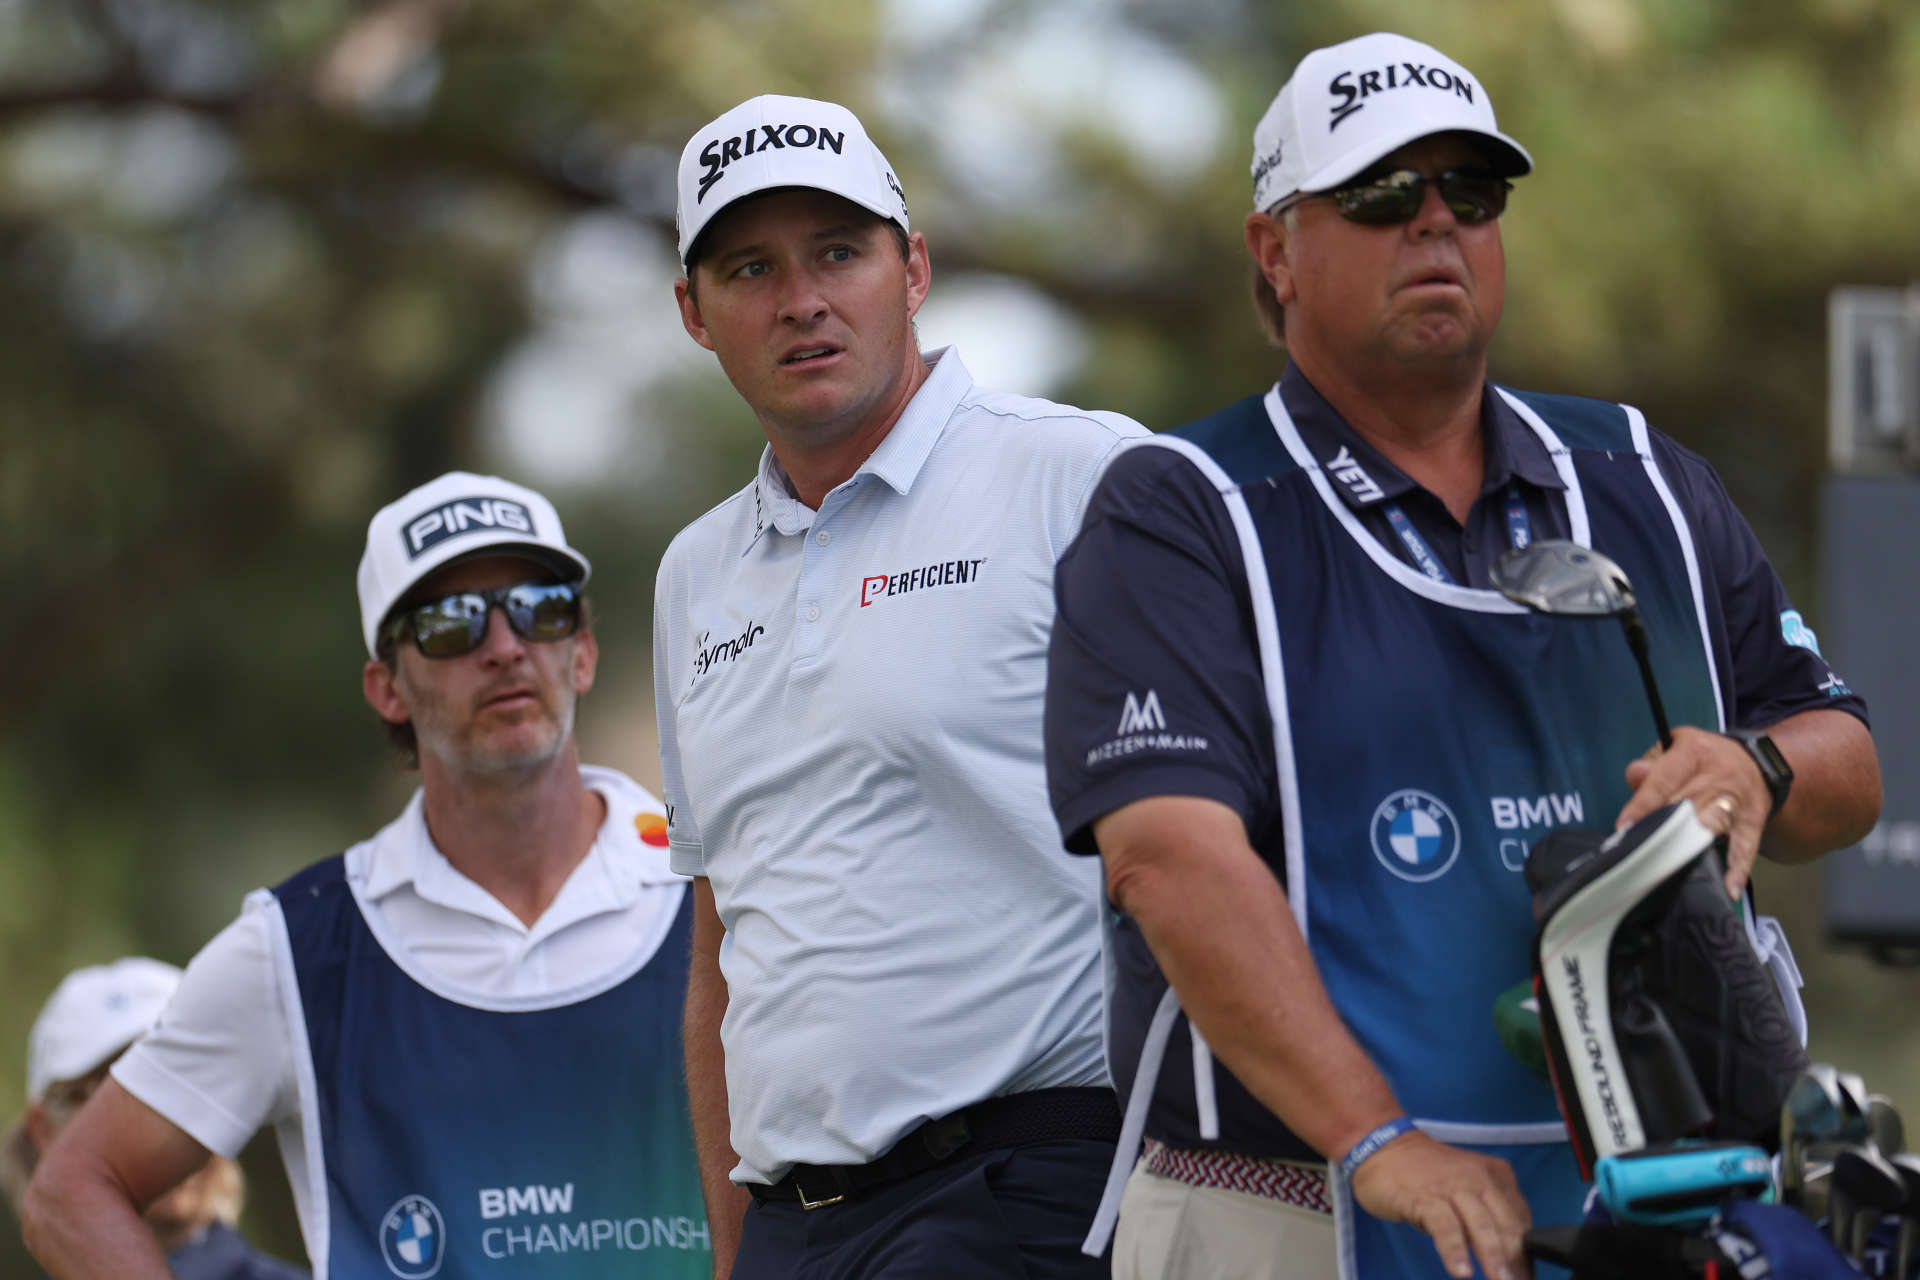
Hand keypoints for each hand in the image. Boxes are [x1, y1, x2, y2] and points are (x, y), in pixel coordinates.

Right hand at [1349, 1130, 1529, 1279]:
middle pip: (1506, 1225)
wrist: (1383, 1147)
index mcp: (1495, 1176)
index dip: (1527, 1255)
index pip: (1521, 1221)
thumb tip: (1508, 1261)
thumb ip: (1487, 1217)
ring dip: (1493, 1257)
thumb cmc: (1427, 1176)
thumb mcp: (1466, 1190)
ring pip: (1481, 1225)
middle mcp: (1479, 1179)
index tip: (1525, 1278)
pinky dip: (1455, 1250)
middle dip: (1516, 1261)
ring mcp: (1452, 1187)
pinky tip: (1461, 1271)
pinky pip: (1445, 1227)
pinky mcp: (1425, 1198)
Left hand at [1613, 726, 1769, 896]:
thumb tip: (1635, 776)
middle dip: (1661, 829)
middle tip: (1636, 852)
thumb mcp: (1675, 746)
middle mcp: (1718, 775)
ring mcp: (1737, 801)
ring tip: (1669, 868)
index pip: (1663, 780)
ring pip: (1712, 826)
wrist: (1757, 763)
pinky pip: (1746, 848)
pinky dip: (1738, 869)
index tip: (1625, 826)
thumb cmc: (1702, 759)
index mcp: (1694, 753)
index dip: (1643, 804)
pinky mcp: (1753, 822)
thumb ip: (1650, 763)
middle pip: (1686, 805)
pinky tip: (1729, 888)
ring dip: (1690, 847)